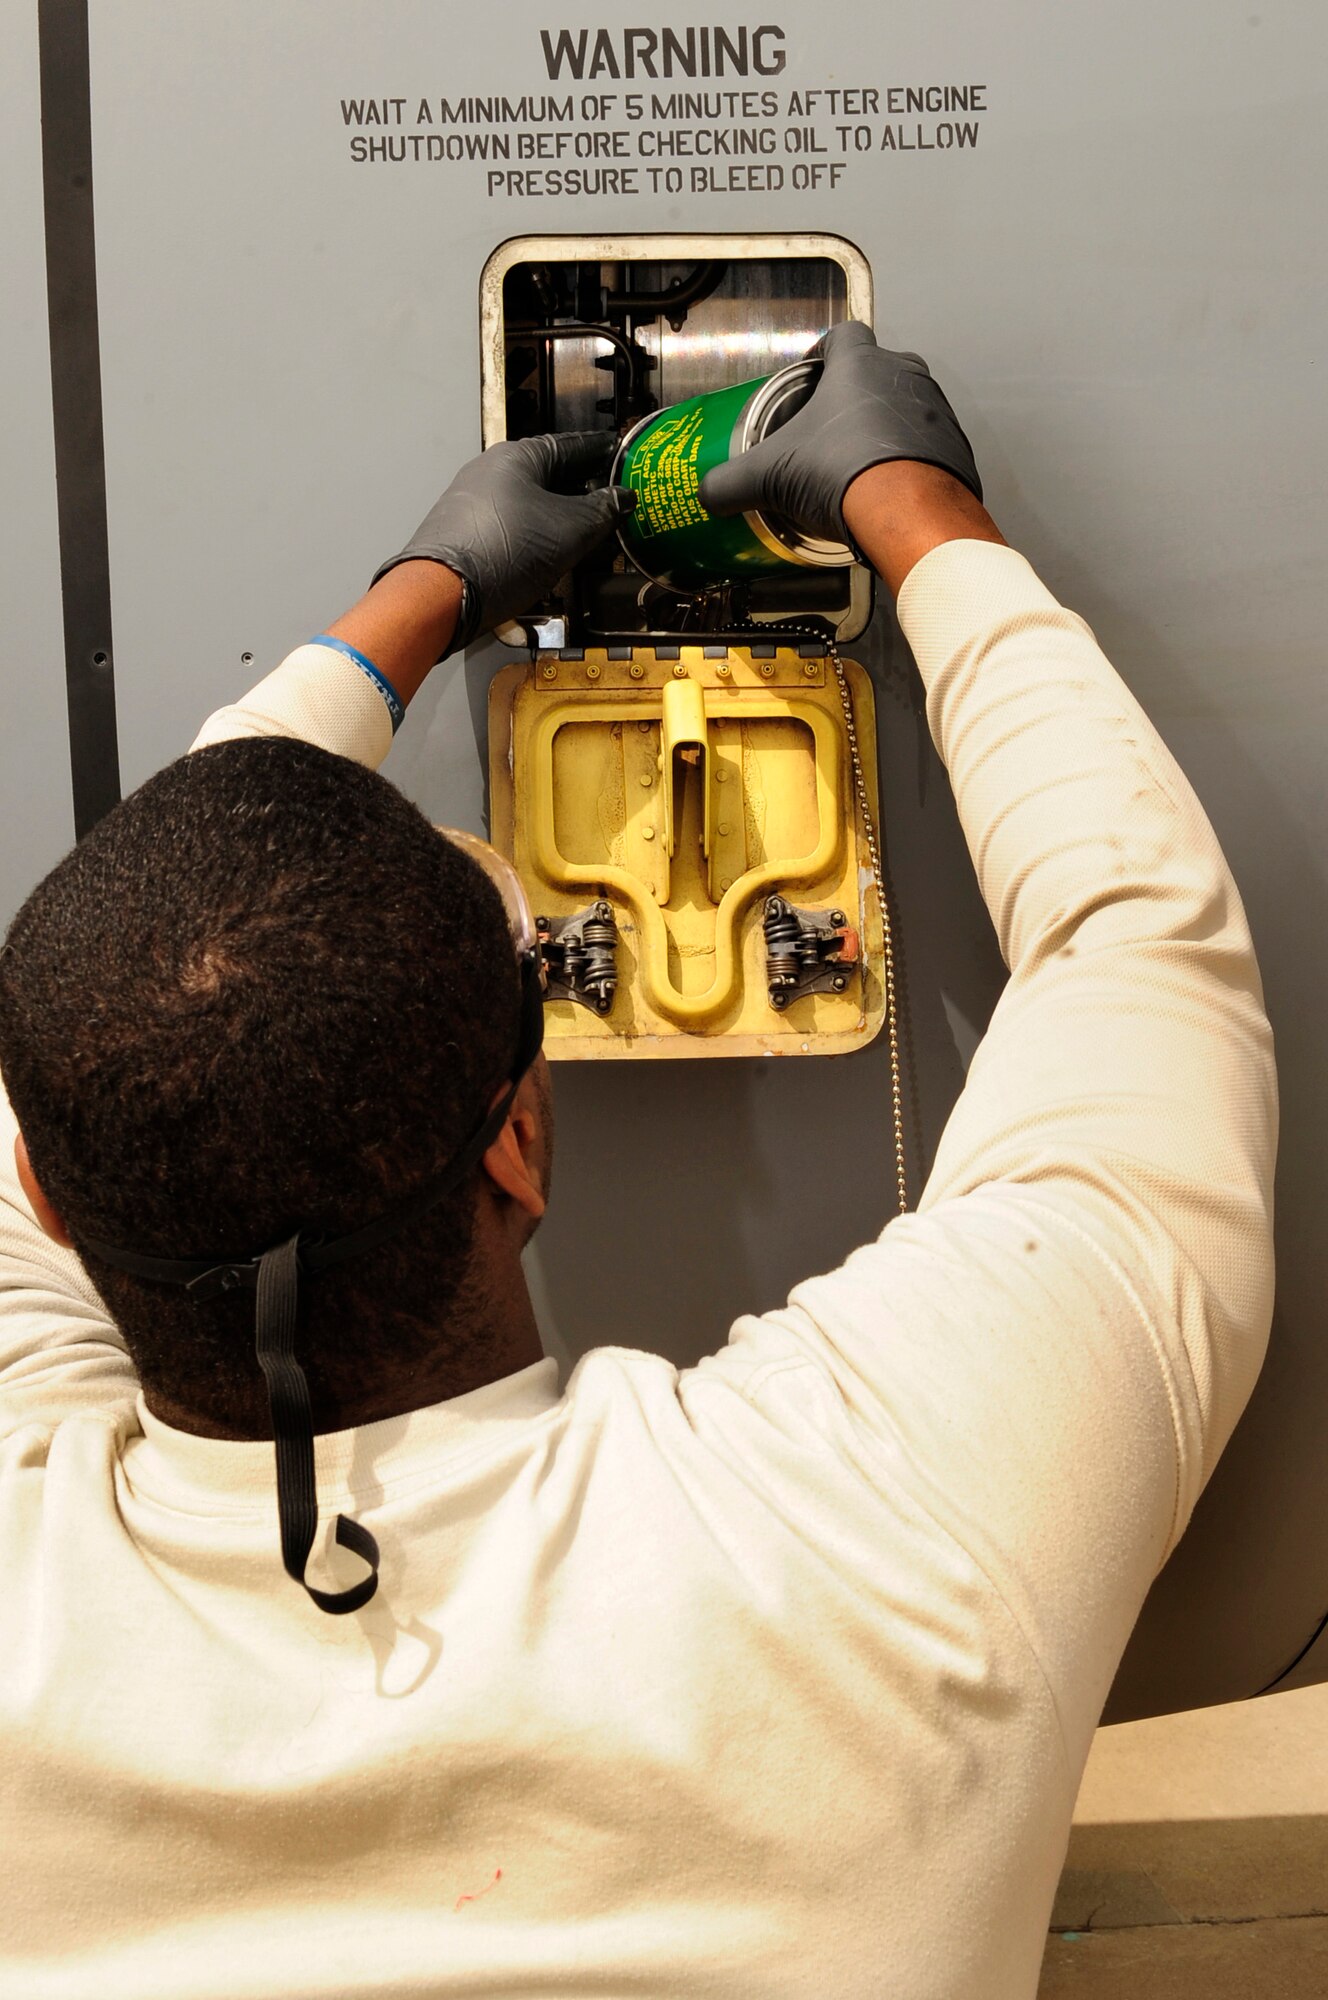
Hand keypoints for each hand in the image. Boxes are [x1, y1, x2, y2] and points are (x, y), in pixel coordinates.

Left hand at [372, 433, 634, 652]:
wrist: (443, 595)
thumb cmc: (510, 550)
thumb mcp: (570, 531)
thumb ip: (602, 511)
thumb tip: (624, 497)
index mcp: (517, 456)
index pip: (571, 445)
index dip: (601, 451)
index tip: (622, 454)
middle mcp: (490, 470)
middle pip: (548, 474)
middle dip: (582, 488)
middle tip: (613, 499)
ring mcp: (473, 503)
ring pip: (529, 502)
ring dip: (560, 515)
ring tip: (589, 531)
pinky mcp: (463, 533)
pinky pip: (512, 524)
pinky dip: (537, 532)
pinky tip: (550, 551)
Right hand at [697, 321, 981, 545]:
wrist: (907, 515)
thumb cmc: (842, 474)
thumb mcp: (768, 476)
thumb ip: (731, 482)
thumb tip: (708, 493)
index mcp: (858, 366)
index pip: (843, 335)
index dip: (826, 352)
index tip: (814, 374)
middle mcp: (903, 377)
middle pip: (878, 370)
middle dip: (856, 395)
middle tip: (832, 429)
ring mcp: (937, 411)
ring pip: (908, 407)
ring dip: (886, 427)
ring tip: (861, 463)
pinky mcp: (957, 449)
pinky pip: (931, 446)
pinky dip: (912, 460)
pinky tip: (890, 488)